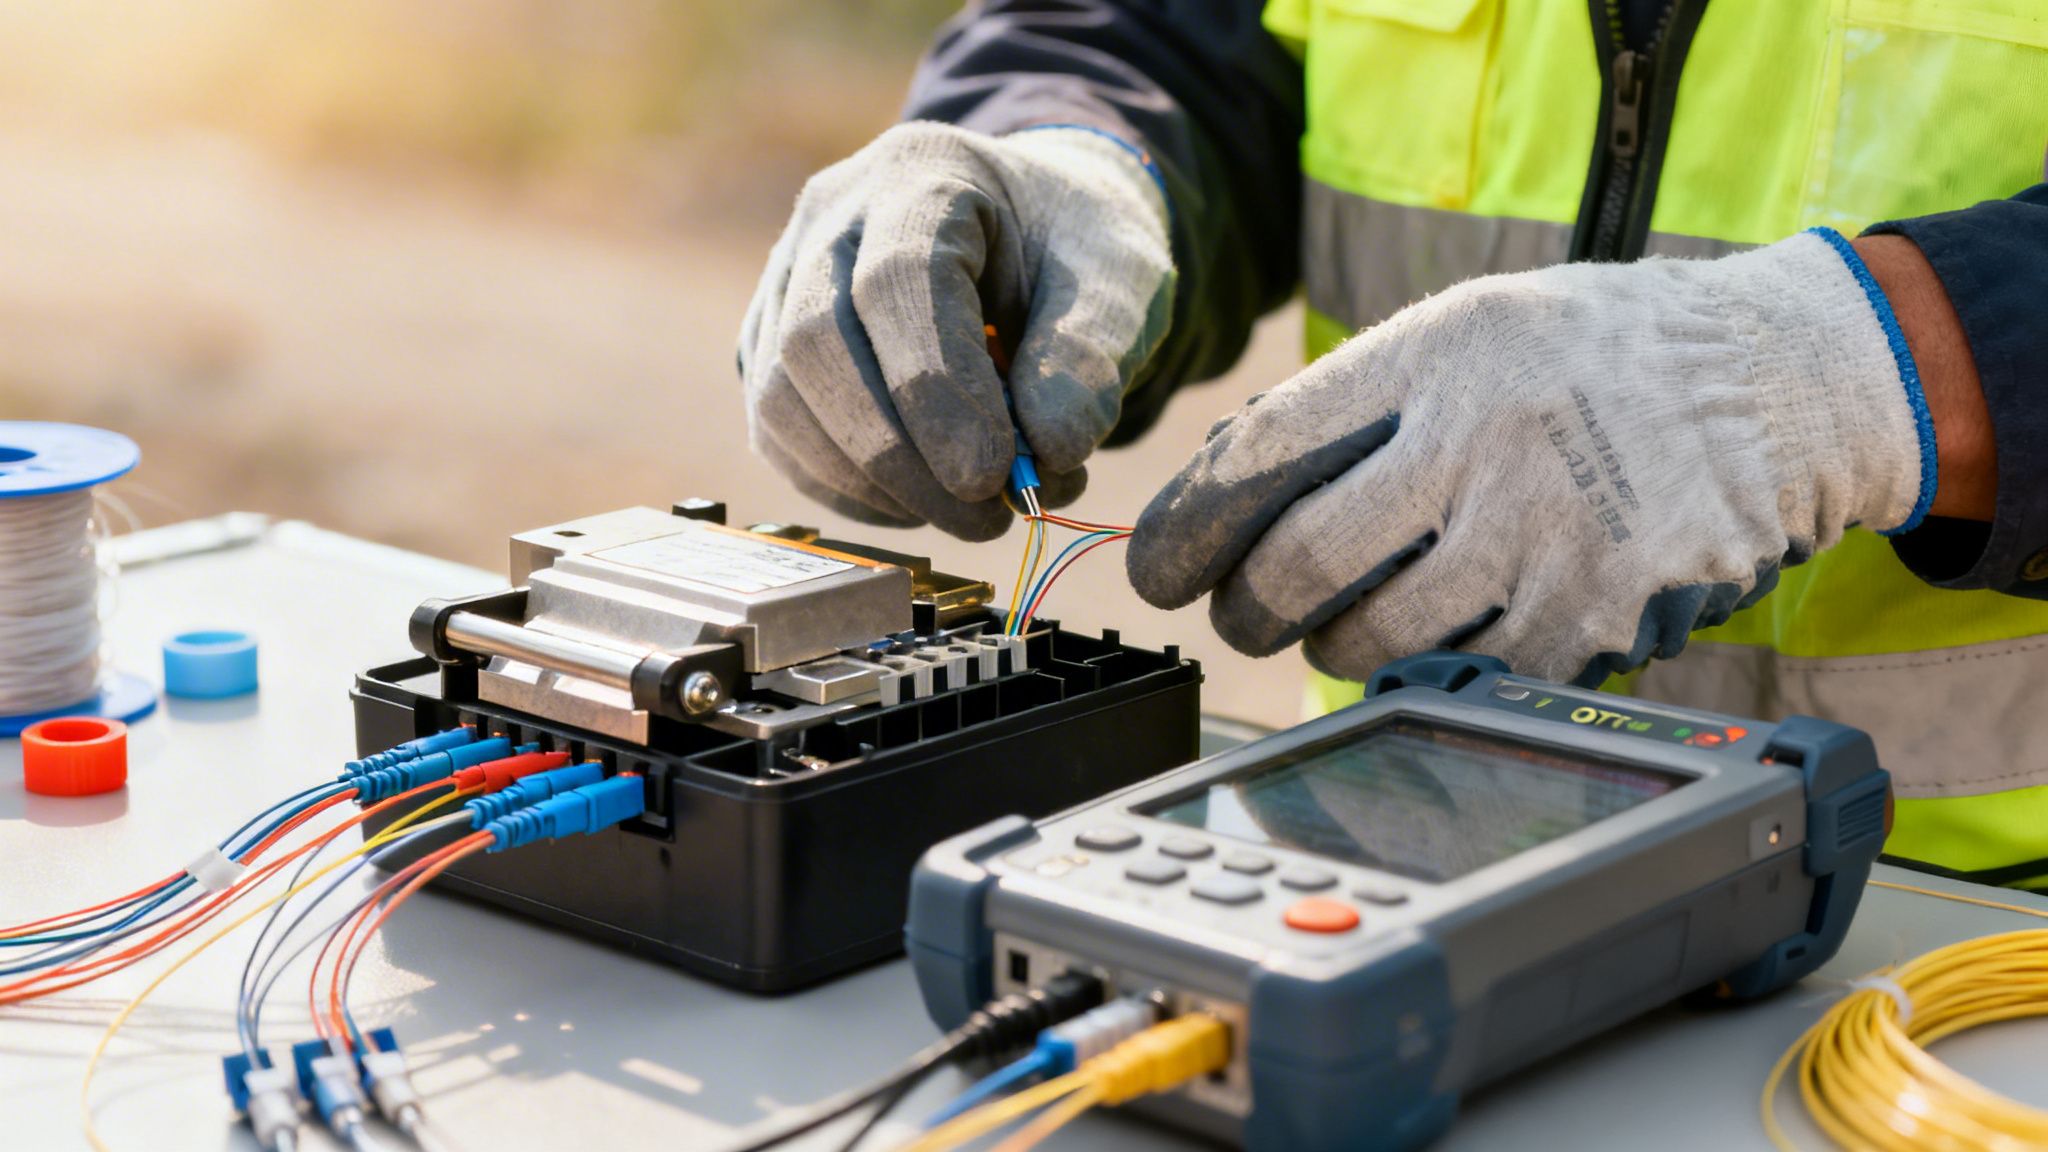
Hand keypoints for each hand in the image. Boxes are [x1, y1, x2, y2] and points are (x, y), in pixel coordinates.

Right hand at [738, 122, 1173, 540]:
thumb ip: (1093, 354)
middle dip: (899, 454)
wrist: (1034, 233)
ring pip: (781, 399)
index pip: (899, 281)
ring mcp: (786, 282)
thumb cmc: (1074, 250)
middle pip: (816, 343)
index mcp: (923, 173)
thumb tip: (1049, 451)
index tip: (993, 475)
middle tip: (987, 515)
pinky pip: (779, 434)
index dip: (937, 390)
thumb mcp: (1121, 279)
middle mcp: (831, 217)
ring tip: (971, 512)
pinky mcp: (771, 346)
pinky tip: (922, 501)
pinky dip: (848, 489)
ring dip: (872, 484)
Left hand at [1127, 231, 1931, 684]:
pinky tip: (1444, 636)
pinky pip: (1464, 677)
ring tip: (1345, 624)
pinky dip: (1431, 673)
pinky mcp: (1595, 617)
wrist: (1777, 385)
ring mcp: (1544, 536)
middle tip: (1240, 616)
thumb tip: (1223, 481)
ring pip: (1372, 640)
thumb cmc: (1594, 361)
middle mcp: (1484, 442)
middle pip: (1301, 565)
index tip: (1156, 569)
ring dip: (1333, 648)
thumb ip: (1358, 401)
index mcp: (1437, 356)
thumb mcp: (1471, 330)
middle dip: (1245, 610)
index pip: (1264, 452)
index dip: (1187, 524)